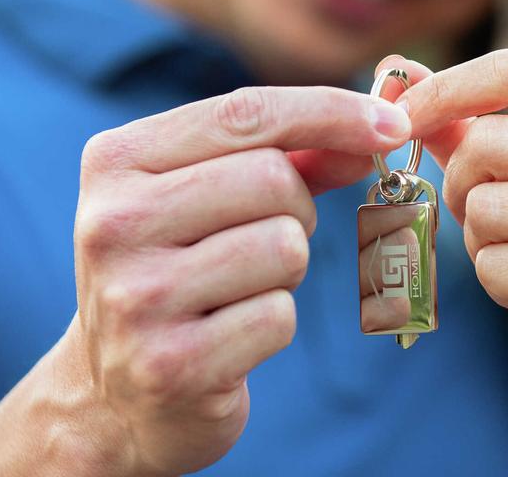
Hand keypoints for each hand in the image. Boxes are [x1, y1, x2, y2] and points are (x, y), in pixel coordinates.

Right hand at [60, 86, 410, 474]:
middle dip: (298, 209)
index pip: (244, 112)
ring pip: (284, 246)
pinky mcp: (171, 364)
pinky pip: (278, 316)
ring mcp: (136, 297)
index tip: (393, 124)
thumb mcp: (209, 198)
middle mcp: (114, 223)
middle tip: (267, 241)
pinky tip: (230, 337)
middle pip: (272, 178)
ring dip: (287, 270)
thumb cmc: (179, 273)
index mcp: (115, 161)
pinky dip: (274, 322)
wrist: (117, 396)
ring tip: (239, 290)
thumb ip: (288, 155)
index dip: (330, 111)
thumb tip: (379, 126)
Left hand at [383, 50, 507, 417]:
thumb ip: (467, 123)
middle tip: (488, 217)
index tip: (401, 115)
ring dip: (482, 240)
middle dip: (461, 184)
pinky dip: (497, 284)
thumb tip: (394, 72)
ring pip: (486, 206)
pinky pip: (496, 265)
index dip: (445, 89)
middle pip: (489, 142)